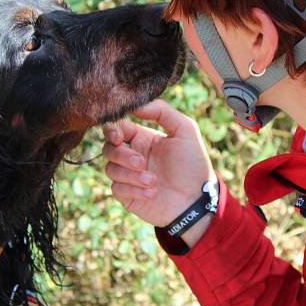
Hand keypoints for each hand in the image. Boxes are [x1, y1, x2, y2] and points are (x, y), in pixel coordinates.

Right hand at [102, 100, 214, 245]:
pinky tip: (153, 193)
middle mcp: (133, 156)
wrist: (197, 200)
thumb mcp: (185, 130)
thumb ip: (162, 111)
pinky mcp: (128, 196)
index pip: (117, 128)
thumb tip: (135, 105)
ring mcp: (129, 176)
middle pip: (108, 148)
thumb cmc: (193, 164)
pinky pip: (116, 189)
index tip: (119, 136)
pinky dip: (134, 190)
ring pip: (110, 169)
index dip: (112, 129)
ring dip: (131, 175)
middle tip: (141, 162)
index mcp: (142, 139)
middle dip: (122, 155)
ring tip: (153, 181)